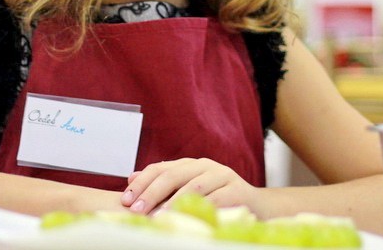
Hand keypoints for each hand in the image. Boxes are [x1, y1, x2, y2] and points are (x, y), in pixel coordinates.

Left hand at [120, 158, 257, 214]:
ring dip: (173, 203)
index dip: (141, 183)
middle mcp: (204, 165)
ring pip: (193, 186)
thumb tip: (131, 177)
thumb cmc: (218, 199)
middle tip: (136, 210)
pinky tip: (188, 219)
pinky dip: (200, 209)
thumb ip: (163, 183)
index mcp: (189, 164)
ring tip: (158, 218)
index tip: (125, 201)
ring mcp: (222, 175)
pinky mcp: (237, 189)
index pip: (159, 168)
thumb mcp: (188, 190)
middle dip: (151, 193)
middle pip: (172, 174)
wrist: (257, 206)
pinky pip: (215, 199)